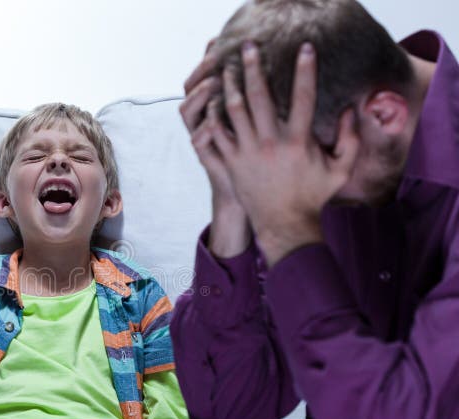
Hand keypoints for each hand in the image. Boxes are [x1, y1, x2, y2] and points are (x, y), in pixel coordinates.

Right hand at [180, 41, 250, 257]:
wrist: (244, 194)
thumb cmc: (254, 159)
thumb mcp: (253, 126)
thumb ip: (253, 100)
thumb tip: (266, 69)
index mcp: (214, 109)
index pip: (204, 76)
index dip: (206, 60)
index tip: (216, 42)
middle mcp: (203, 120)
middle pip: (190, 88)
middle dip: (200, 72)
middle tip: (214, 60)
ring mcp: (201, 138)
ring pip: (188, 110)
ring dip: (199, 97)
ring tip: (214, 85)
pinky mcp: (206, 157)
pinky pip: (198, 140)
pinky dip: (203, 130)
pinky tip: (213, 121)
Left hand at [207, 42, 359, 265]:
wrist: (284, 225)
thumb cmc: (313, 197)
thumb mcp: (340, 170)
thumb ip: (350, 139)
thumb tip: (351, 109)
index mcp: (299, 141)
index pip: (304, 97)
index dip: (306, 70)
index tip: (305, 48)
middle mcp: (270, 143)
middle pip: (260, 96)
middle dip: (254, 68)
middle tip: (249, 47)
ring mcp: (248, 152)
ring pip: (234, 111)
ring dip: (230, 86)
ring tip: (227, 69)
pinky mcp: (231, 162)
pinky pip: (217, 133)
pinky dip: (214, 115)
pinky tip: (213, 101)